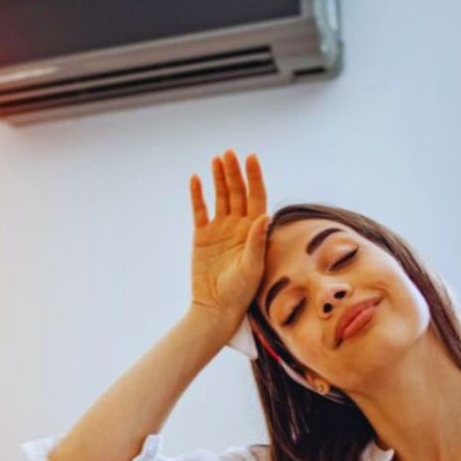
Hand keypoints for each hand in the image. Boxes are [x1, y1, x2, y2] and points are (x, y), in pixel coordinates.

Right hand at [188, 149, 269, 325]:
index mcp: (254, 231)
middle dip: (234, 172)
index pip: (256, 197)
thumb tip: (264, 215)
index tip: (251, 158)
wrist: (216, 306)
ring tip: (216, 159)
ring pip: (220, 196)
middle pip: (237, 192)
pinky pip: (200, 210)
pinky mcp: (202, 236)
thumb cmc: (240, 291)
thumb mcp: (252, 267)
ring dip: (219, 178)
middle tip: (229, 153)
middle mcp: (238, 226)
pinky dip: (198, 195)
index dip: (255, 177)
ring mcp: (220, 229)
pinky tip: (196, 179)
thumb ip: (256, 241)